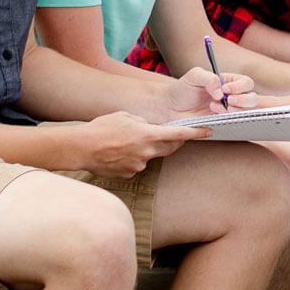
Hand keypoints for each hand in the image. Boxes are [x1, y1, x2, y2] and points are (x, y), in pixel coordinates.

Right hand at [69, 111, 209, 177]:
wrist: (80, 148)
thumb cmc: (101, 128)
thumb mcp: (125, 116)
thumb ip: (142, 121)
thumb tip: (149, 126)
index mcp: (148, 134)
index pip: (178, 134)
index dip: (196, 133)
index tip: (208, 131)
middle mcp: (147, 152)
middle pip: (169, 148)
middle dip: (174, 142)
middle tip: (173, 136)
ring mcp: (139, 165)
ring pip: (151, 156)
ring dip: (147, 149)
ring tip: (126, 142)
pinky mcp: (130, 174)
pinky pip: (137, 165)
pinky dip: (133, 158)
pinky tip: (118, 153)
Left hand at [163, 66, 257, 119]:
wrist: (170, 108)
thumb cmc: (182, 89)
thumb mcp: (193, 76)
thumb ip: (209, 78)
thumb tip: (221, 93)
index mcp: (228, 82)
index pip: (246, 82)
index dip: (239, 86)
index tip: (225, 90)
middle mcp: (232, 97)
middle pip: (253, 98)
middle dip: (243, 100)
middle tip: (228, 101)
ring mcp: (229, 112)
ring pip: (247, 112)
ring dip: (235, 111)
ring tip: (214, 109)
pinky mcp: (223, 124)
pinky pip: (236, 125)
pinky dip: (230, 121)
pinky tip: (216, 116)